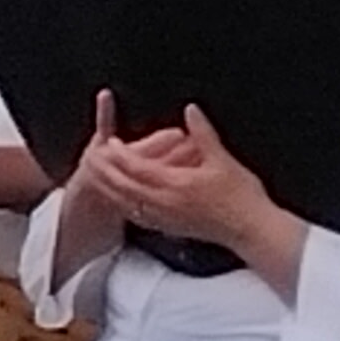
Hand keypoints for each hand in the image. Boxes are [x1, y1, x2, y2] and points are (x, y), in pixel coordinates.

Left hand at [87, 102, 297, 274]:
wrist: (251, 230)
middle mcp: (165, 202)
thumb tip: (190, 110)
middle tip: (88, 159)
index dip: (119, 154)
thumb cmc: (242, 197)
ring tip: (95, 178)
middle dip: (104, 172)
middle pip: (123, 186)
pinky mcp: (169, 228)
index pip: (137, 167)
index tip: (107, 143)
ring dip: (108, 189)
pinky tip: (119, 201)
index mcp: (176, 184)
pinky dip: (123, 206)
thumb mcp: (223, 159)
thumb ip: (203, 133)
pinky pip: (137, 217)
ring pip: (126, 203)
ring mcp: (165, 218)